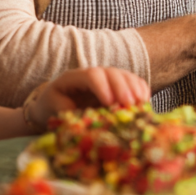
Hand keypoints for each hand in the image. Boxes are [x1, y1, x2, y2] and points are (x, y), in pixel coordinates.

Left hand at [29, 67, 151, 129]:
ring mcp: (105, 78)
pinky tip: (145, 102)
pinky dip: (140, 91)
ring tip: (142, 103)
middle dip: (123, 88)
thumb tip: (90, 121)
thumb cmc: (51, 112)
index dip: (103, 87)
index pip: (92, 75)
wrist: (51, 109)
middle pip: (112, 73)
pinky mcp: (116, 86)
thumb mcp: (54, 114)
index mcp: (73, 78)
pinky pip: (133, 83)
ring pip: (125, 75)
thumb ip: (70, 115)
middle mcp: (92, 74)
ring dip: (135, 88)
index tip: (110, 103)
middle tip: (130, 104)